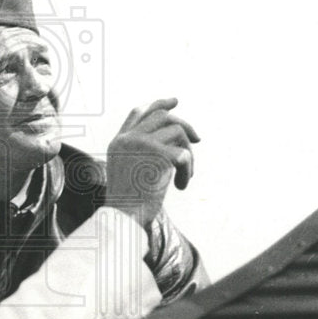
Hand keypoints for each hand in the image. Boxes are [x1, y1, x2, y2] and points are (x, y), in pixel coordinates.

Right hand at [104, 97, 198, 228]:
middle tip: (198, 139)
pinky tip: (181, 186)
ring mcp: (142, 143)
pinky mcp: (157, 154)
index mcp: (119, 141)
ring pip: (178, 131)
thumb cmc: (129, 203)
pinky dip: (188, 171)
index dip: (158, 104)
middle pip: (162, 116)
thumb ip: (142, 152)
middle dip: (184, 124)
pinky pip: (185, 154)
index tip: (175, 101)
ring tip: (185, 175)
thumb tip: (175, 138)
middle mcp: (129, 138)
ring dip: (188, 153)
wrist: (124, 216)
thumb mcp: (129, 171)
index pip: (139, 113)